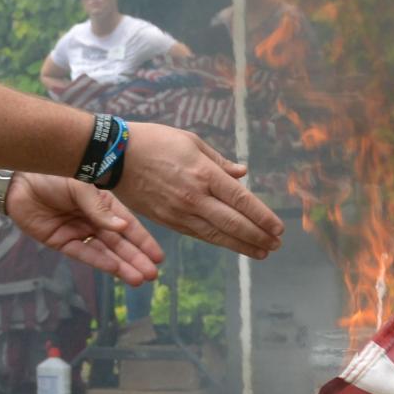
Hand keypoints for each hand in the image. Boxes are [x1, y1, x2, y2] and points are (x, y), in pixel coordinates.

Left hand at [5, 175, 164, 283]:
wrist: (19, 180)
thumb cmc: (51, 175)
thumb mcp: (80, 186)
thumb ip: (99, 209)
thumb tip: (123, 227)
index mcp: (102, 203)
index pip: (127, 224)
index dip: (143, 240)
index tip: (158, 256)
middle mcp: (93, 219)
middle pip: (119, 243)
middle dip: (136, 258)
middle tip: (153, 274)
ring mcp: (78, 232)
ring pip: (104, 252)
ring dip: (121, 265)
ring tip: (138, 279)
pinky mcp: (61, 241)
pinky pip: (84, 254)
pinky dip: (100, 262)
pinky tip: (115, 269)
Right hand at [111, 125, 283, 258]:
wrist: (114, 156)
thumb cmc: (154, 141)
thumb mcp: (191, 142)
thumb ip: (219, 162)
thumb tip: (242, 174)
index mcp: (204, 173)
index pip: (242, 200)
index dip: (263, 217)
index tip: (279, 228)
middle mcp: (195, 197)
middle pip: (233, 223)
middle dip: (258, 236)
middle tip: (276, 245)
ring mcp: (179, 211)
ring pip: (217, 234)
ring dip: (242, 245)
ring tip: (261, 252)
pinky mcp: (166, 220)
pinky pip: (198, 234)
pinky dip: (218, 241)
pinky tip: (231, 244)